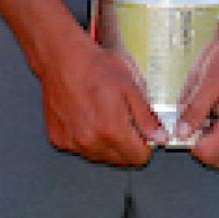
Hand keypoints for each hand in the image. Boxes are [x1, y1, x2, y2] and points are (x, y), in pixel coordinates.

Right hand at [38, 28, 167, 166]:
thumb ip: (146, 117)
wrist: (61, 57)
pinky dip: (86, 137)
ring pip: (100, 156)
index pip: (139, 157)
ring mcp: (72, 142)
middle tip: (121, 118)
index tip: (141, 132)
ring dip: (106, 143)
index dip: (144, 143)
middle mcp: (90, 141)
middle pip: (121, 160)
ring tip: (102, 114)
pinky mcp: (59, 138)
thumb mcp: (130, 85)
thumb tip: (159, 137)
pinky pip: (80, 148)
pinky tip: (85, 116)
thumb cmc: (94, 66)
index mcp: (111, 130)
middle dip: (126, 144)